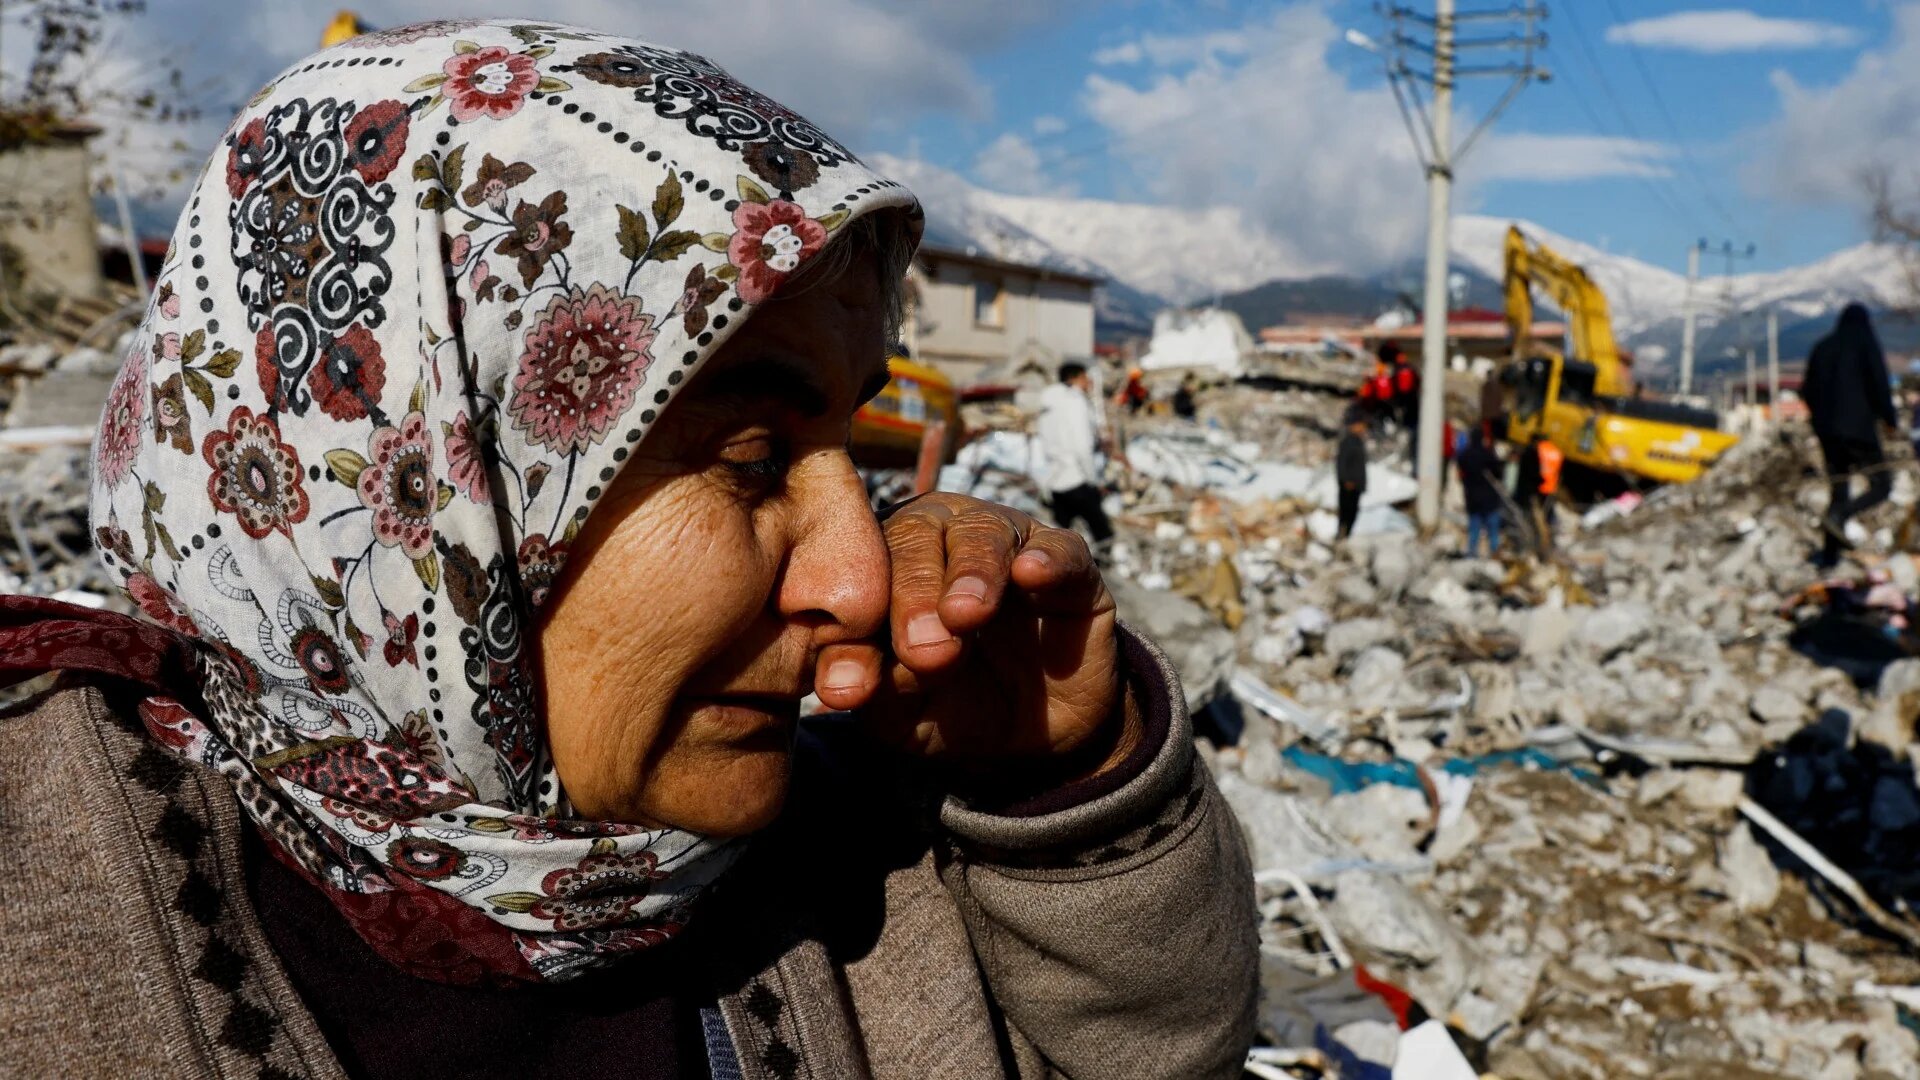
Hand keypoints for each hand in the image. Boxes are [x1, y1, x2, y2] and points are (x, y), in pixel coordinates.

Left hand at [812, 493, 1131, 780]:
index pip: (854, 572)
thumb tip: (847, 686)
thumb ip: (874, 692)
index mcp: (882, 564)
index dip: (849, 625)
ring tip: (965, 616)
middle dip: (913, 595)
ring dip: (971, 572)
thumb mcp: (900, 715)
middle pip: (915, 538)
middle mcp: (939, 537)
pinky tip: (1031, 572)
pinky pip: (1060, 549)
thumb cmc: (949, 708)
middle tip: (919, 650)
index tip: (850, 686)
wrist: (1035, 738)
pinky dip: (1047, 558)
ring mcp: (1007, 544)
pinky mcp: (1070, 567)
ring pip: (981, 534)